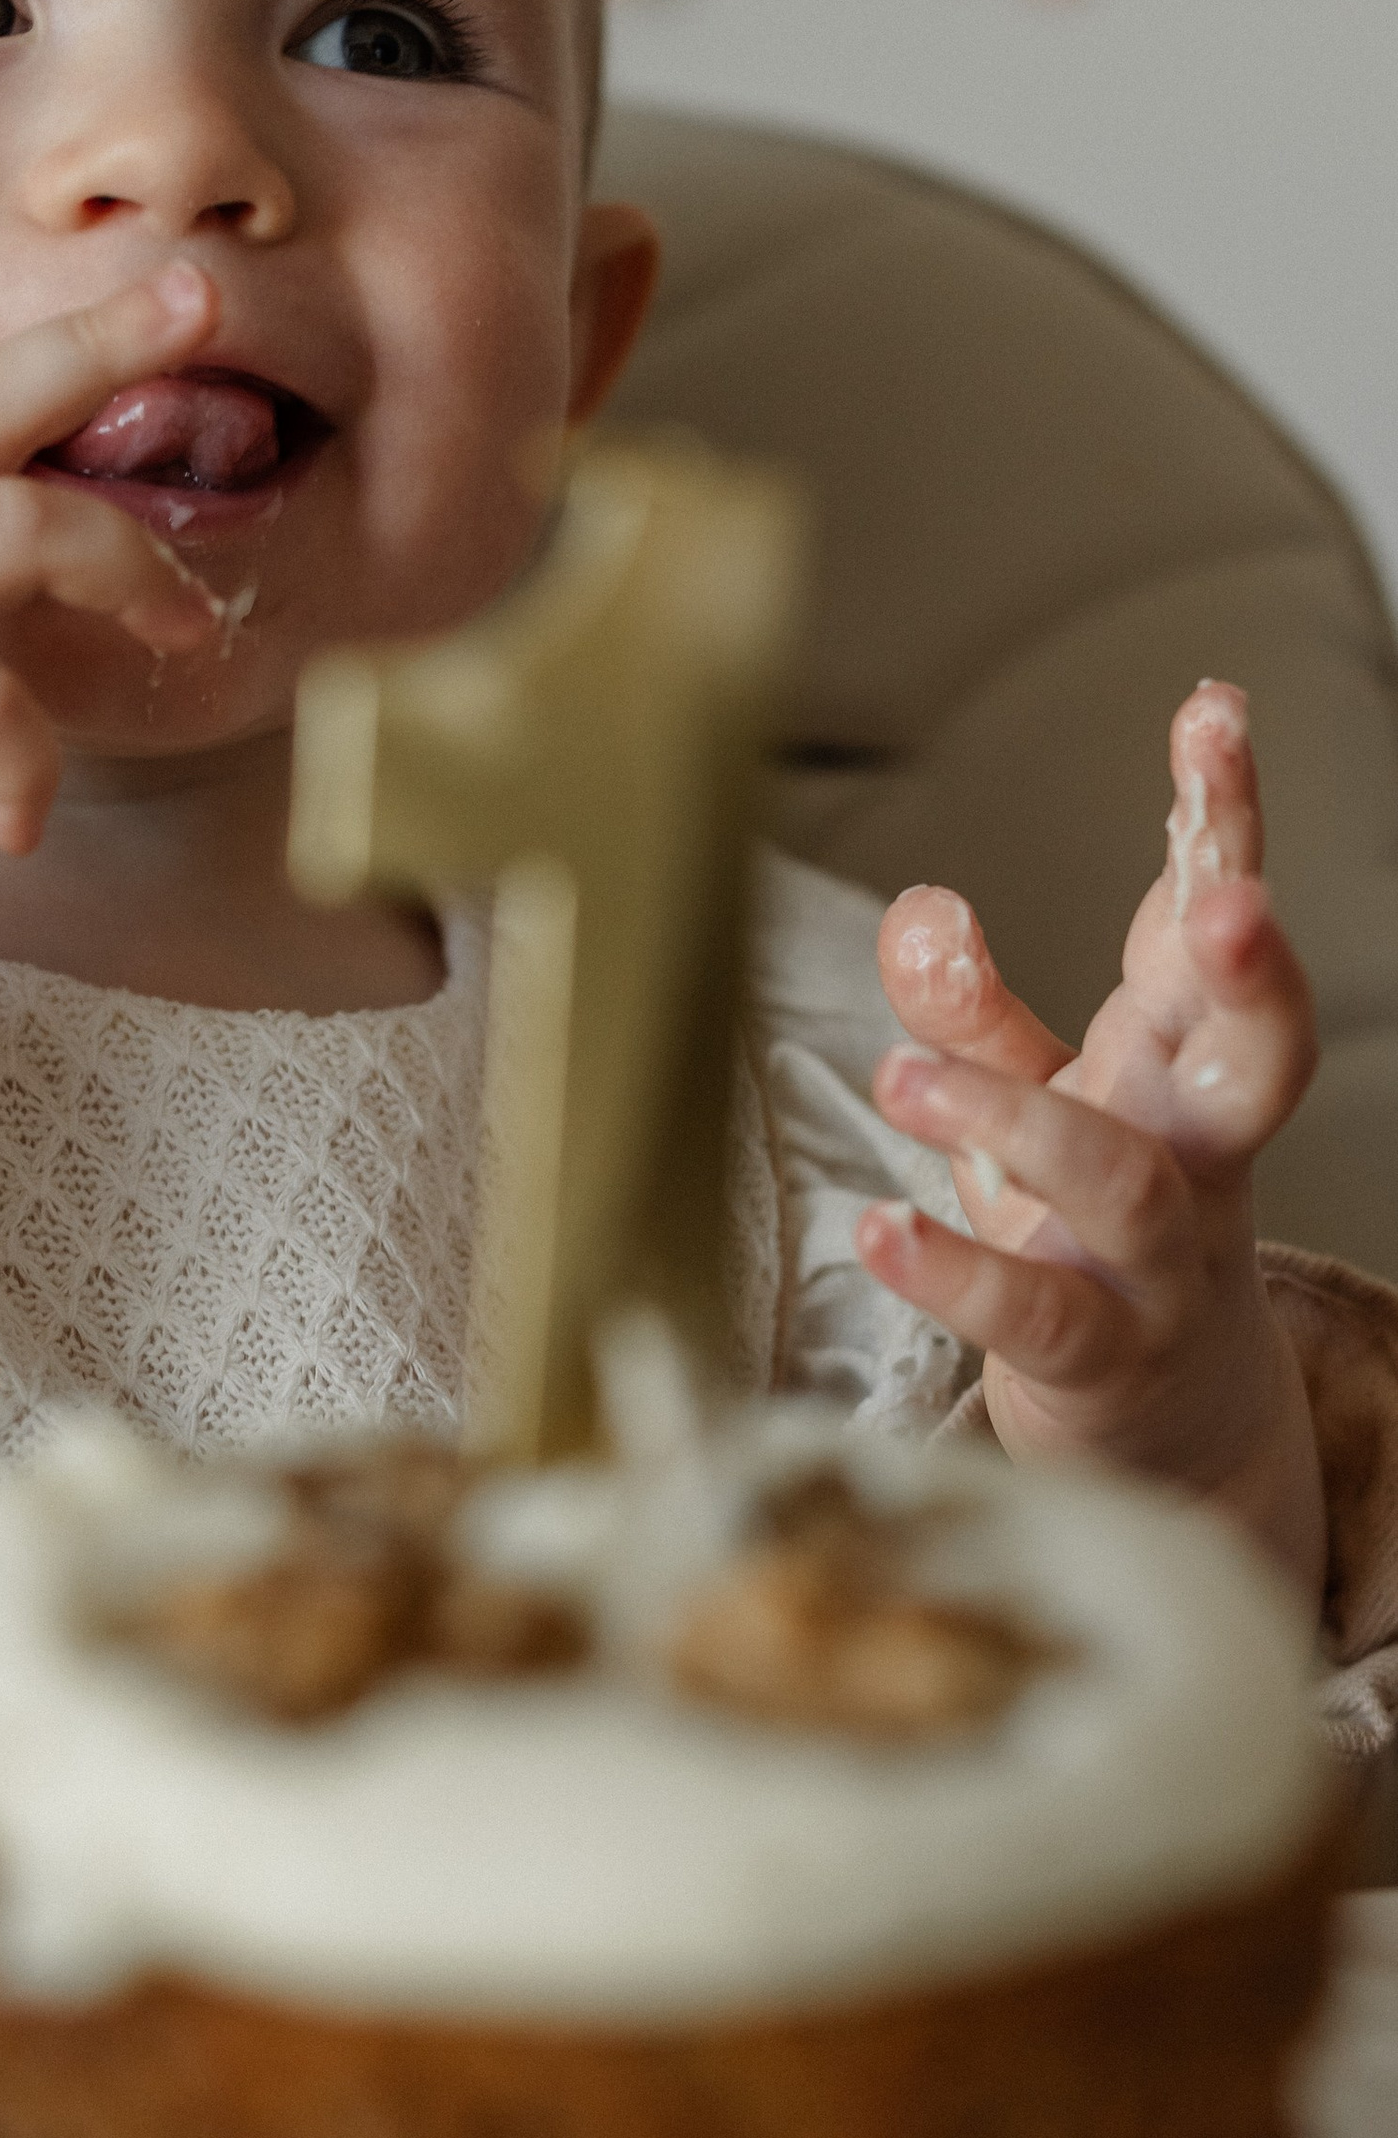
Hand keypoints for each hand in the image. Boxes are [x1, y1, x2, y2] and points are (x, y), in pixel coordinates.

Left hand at [857, 682, 1324, 1593]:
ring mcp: (1160, 1261)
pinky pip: (1038, 1312)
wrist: (1162, 1425)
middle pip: (1255, 1047)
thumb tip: (920, 906)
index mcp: (1181, 1061)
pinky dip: (956, 1270)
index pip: (1211, 922)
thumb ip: (970, 1007)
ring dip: (1016, 1117)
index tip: (1213, 712)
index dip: (1221, 820)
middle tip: (1227, 897)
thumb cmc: (1093, 1229)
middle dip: (1252, 968)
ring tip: (903, 1076)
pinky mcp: (1101, 1355)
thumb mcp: (1034, 1095)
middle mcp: (1194, 1150)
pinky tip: (882, 1229)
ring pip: (1121, 1178)